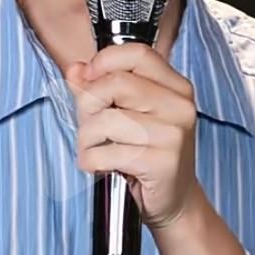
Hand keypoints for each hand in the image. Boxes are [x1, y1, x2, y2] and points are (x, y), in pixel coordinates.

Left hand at [66, 43, 198, 229]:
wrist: (175, 201)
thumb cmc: (149, 155)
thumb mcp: (127, 115)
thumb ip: (99, 88)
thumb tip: (75, 69)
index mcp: (175, 87)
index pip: (137, 54)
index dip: (104, 62)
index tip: (88, 78)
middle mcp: (179, 106)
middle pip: (116, 84)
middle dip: (88, 105)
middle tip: (88, 124)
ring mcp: (173, 134)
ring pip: (106, 120)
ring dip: (87, 139)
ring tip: (94, 149)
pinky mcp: (161, 162)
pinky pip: (106, 152)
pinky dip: (92, 160)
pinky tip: (100, 165)